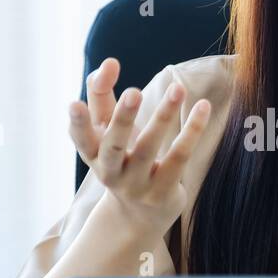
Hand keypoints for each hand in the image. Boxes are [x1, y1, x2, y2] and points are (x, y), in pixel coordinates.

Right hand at [68, 57, 211, 235]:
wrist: (139, 216)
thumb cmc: (121, 158)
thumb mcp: (107, 130)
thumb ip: (102, 95)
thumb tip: (109, 62)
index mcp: (92, 155)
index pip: (81, 138)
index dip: (77, 123)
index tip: (74, 103)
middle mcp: (111, 171)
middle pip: (114, 146)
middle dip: (123, 119)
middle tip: (134, 92)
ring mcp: (137, 184)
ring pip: (150, 148)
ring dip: (164, 116)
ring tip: (178, 88)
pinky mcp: (164, 190)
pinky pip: (179, 157)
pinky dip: (192, 131)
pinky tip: (203, 107)